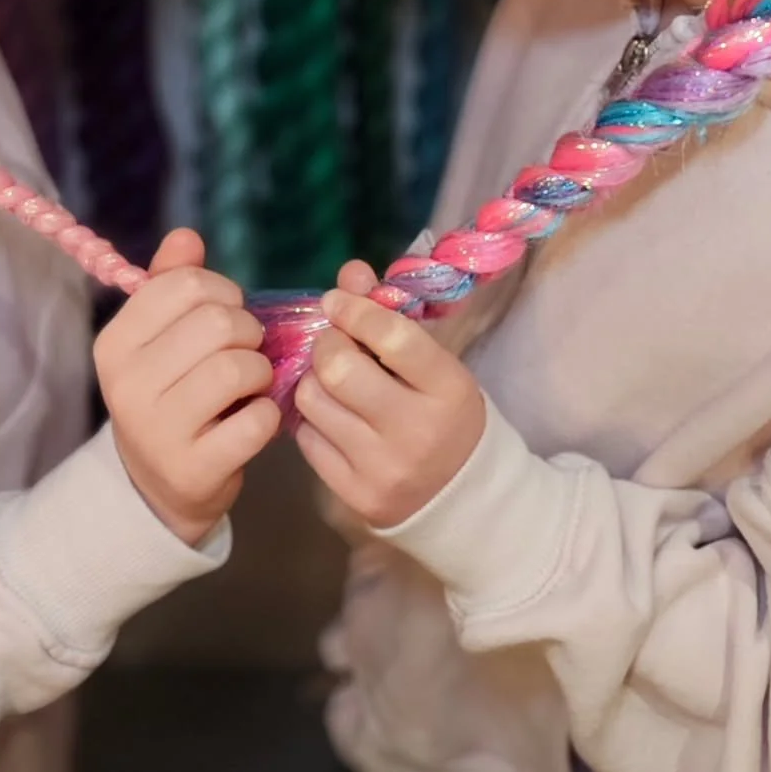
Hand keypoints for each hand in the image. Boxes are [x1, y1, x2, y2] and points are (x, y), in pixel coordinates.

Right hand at [95, 229, 280, 545]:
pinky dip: (268, 415)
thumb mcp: (159, 338)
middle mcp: (127, 384)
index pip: (183, 284)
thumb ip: (171, 282)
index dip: (222, 291)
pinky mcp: (195, 469)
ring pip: (238, 367)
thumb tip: (187, 236)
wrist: (158, 488)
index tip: (226, 313)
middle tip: (246, 351)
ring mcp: (158, 430)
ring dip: (261, 372)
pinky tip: (255, 419)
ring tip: (252, 384)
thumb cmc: (167, 395)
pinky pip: (257, 419)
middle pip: (216, 322)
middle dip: (248, 332)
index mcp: (115, 343)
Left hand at [292, 260, 486, 530]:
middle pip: (339, 369)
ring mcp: (382, 468)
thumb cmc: (446, 414)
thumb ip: (391, 315)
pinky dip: (311, 418)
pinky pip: (306, 438)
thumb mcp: (435, 363)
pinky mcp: (354, 495)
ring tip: (331, 381)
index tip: (337, 301)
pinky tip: (331, 416)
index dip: (355, 310)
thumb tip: (350, 273)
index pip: (392, 337)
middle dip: (326, 344)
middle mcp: (416, 431)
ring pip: (312, 400)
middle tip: (333, 343)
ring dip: (313, 380)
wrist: (464, 498)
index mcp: (448, 390)